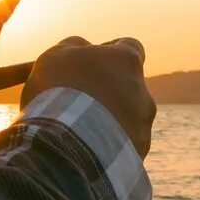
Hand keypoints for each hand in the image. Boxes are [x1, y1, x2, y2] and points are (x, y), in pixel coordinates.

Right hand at [21, 36, 155, 157]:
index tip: (91, 63)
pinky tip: (85, 151)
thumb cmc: (59, 92)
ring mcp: (143, 124)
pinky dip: (108, 147)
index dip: (110, 54)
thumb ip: (73, 46)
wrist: (67, 145)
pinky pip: (123, 146)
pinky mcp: (137, 152)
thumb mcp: (56, 56)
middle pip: (128, 86)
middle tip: (78, 102)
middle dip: (108, 92)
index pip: (130, 47)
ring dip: (108, 121)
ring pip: (127, 118)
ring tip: (77, 132)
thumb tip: (83, 48)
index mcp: (127, 61)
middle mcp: (143, 91)